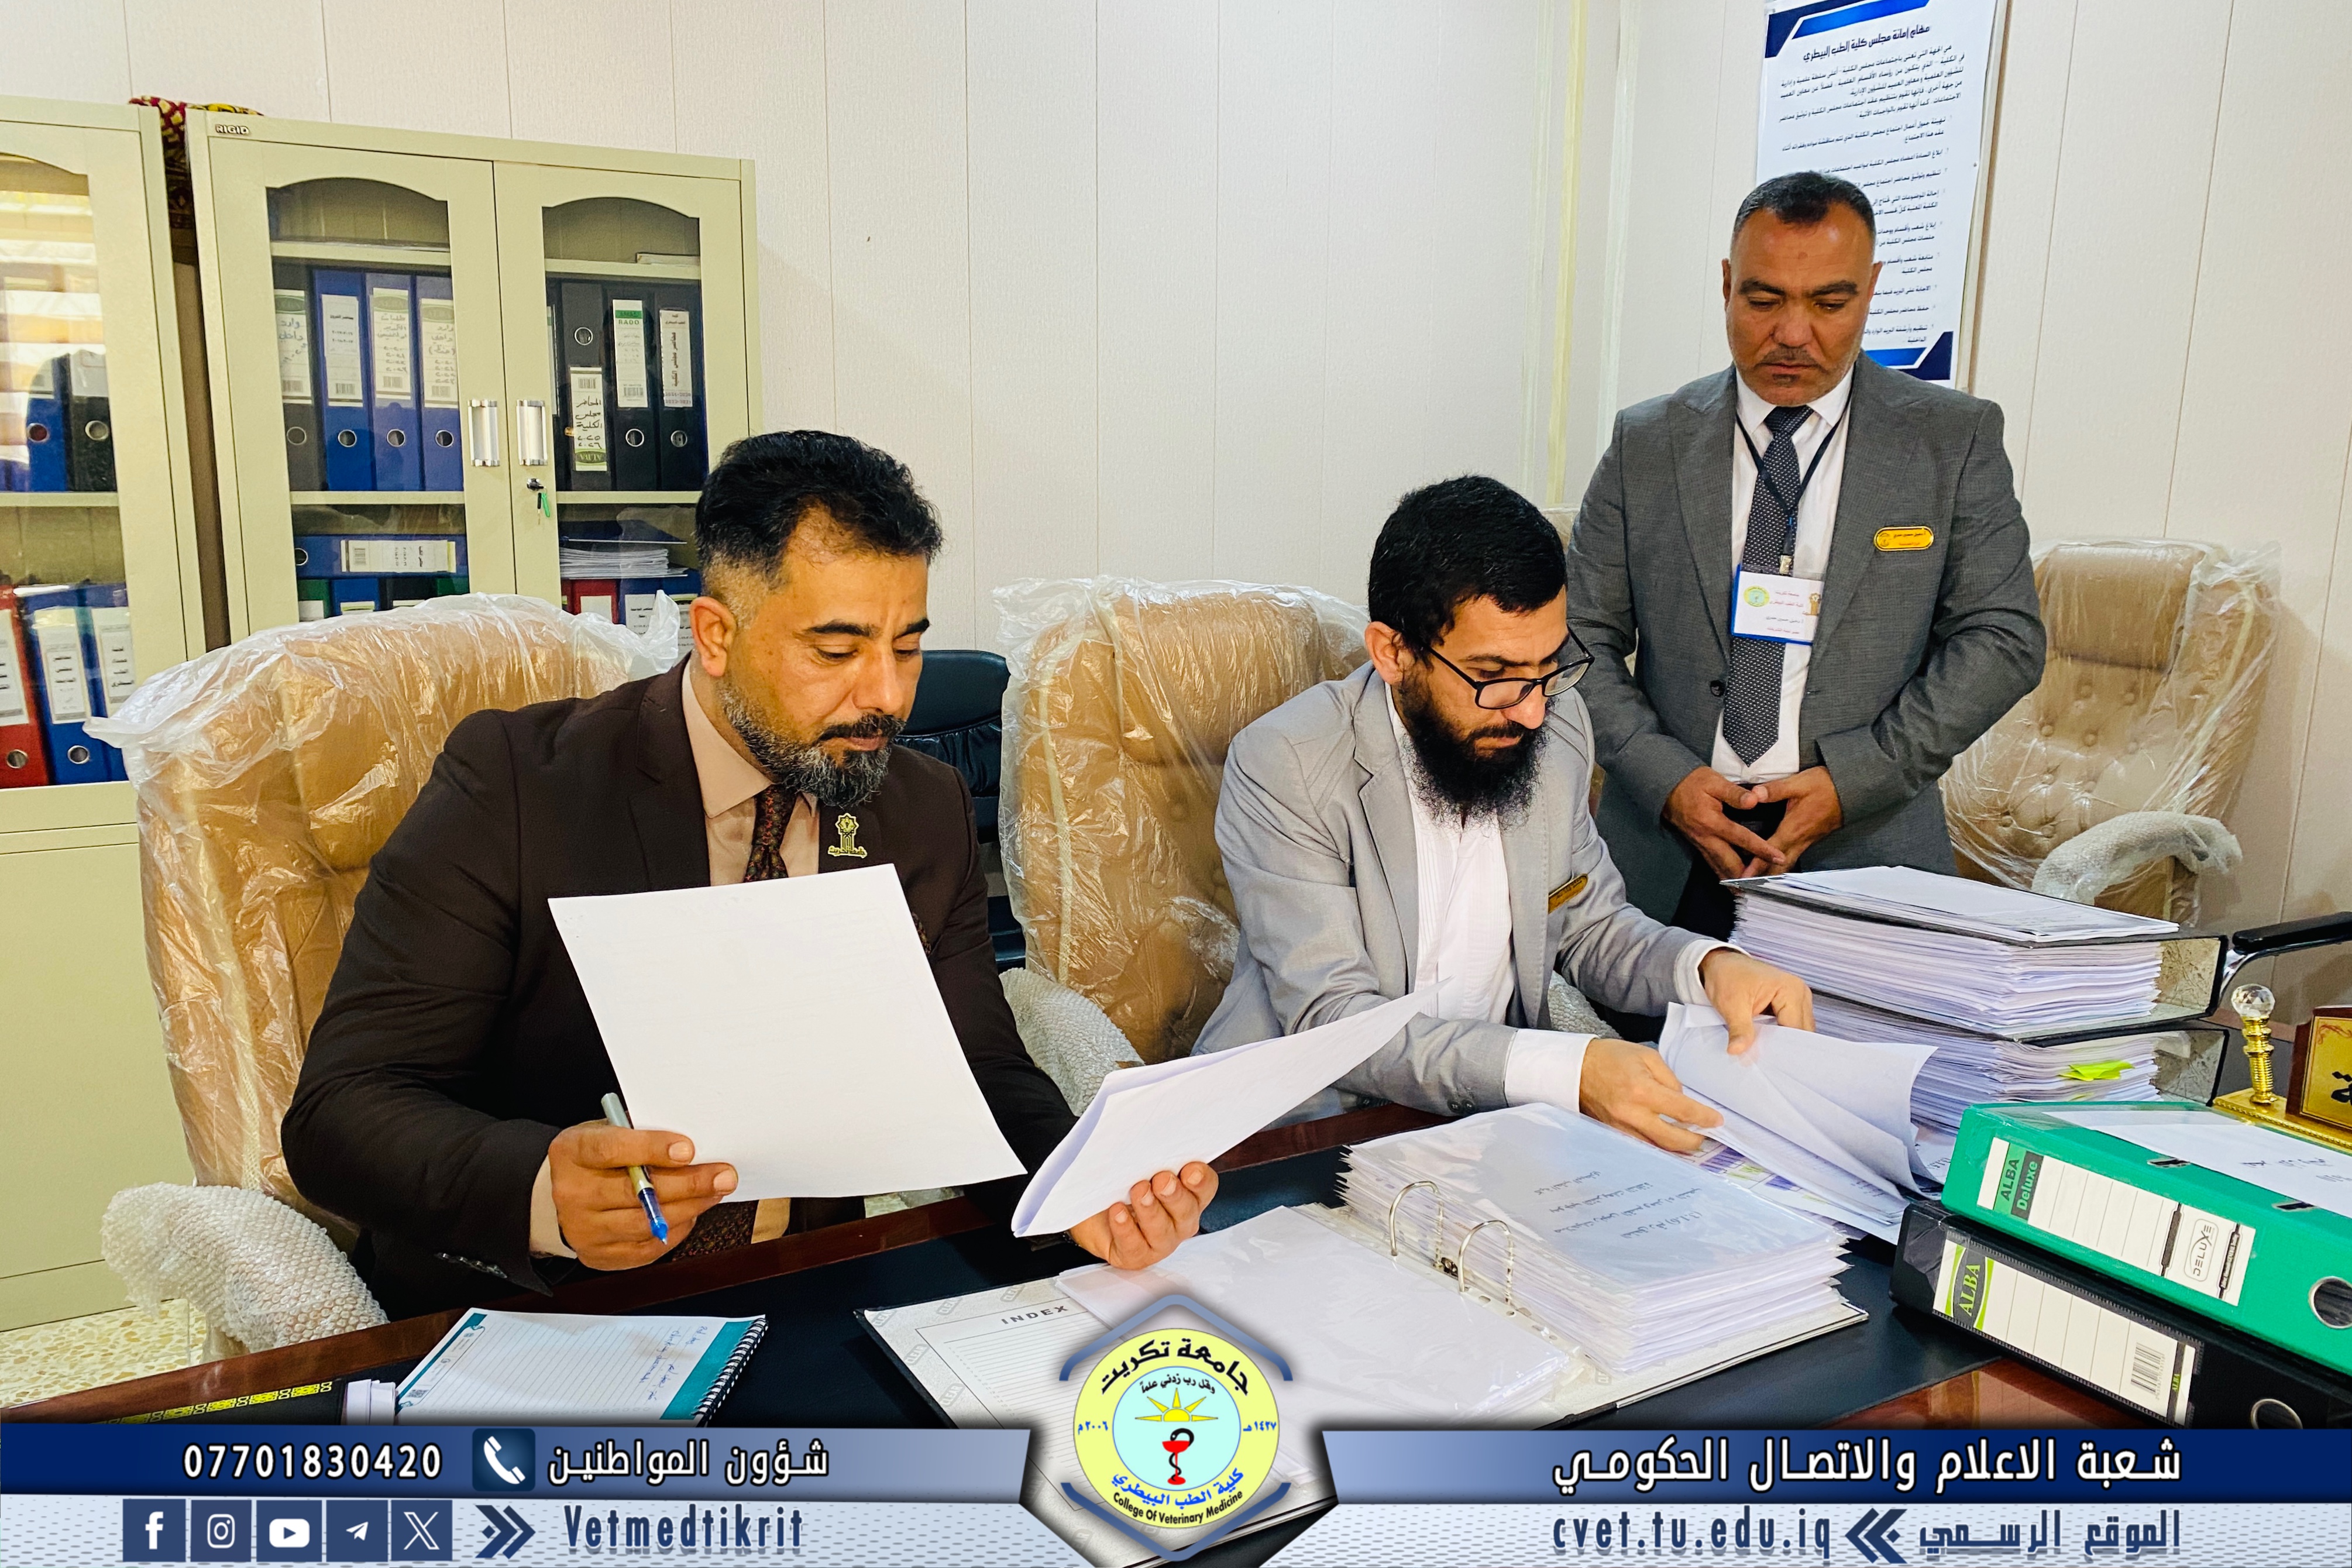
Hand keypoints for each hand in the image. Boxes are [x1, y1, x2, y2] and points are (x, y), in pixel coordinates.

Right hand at [547, 1121, 738, 1270]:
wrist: (563, 1193)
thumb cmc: (597, 1157)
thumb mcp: (609, 1131)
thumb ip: (641, 1135)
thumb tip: (694, 1146)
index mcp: (572, 1152)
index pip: (612, 1150)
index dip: (652, 1149)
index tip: (688, 1149)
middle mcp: (572, 1193)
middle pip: (637, 1192)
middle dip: (689, 1184)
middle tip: (723, 1175)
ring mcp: (583, 1229)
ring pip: (647, 1223)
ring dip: (690, 1207)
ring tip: (714, 1192)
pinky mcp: (598, 1255)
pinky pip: (646, 1247)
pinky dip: (676, 1230)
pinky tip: (690, 1213)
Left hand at [1069, 1163, 1218, 1269]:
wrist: (1092, 1211)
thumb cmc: (1121, 1184)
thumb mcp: (1137, 1163)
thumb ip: (1150, 1153)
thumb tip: (1151, 1132)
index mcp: (1187, 1194)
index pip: (1204, 1186)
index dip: (1200, 1180)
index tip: (1189, 1170)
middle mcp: (1178, 1219)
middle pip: (1187, 1210)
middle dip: (1174, 1195)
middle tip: (1162, 1180)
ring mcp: (1160, 1241)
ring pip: (1162, 1231)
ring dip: (1150, 1210)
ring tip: (1138, 1192)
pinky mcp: (1136, 1255)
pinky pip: (1135, 1246)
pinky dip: (1126, 1229)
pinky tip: (1118, 1213)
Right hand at [1577, 1037, 1721, 1152]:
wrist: (1576, 1069)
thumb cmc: (1611, 1058)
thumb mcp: (1646, 1056)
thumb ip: (1669, 1079)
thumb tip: (1682, 1100)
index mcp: (1642, 1090)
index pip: (1682, 1111)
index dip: (1704, 1118)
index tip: (1717, 1121)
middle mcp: (1632, 1114)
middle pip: (1672, 1139)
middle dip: (1694, 1141)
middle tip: (1706, 1136)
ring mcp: (1621, 1128)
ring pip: (1657, 1149)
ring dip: (1677, 1148)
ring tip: (1689, 1140)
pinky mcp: (1614, 1134)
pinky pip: (1641, 1147)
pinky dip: (1658, 1147)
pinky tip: (1667, 1141)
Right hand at [1664, 766, 1785, 879]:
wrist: (1667, 787)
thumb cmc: (1692, 782)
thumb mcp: (1714, 781)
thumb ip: (1735, 793)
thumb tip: (1753, 801)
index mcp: (1712, 822)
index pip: (1742, 839)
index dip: (1761, 849)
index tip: (1778, 858)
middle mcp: (1706, 837)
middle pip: (1729, 863)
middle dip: (1746, 877)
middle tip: (1763, 887)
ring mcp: (1700, 843)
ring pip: (1718, 868)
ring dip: (1733, 881)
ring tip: (1747, 893)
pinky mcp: (1697, 845)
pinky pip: (1711, 864)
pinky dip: (1722, 875)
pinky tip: (1730, 882)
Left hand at [1699, 947, 1813, 1053]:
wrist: (1721, 964)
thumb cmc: (1727, 976)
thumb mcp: (1731, 1004)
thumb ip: (1739, 1029)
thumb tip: (1738, 1050)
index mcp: (1790, 989)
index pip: (1796, 1029)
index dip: (1783, 1047)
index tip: (1770, 1062)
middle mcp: (1799, 992)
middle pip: (1802, 1031)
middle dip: (1785, 1046)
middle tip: (1765, 1058)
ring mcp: (1797, 998)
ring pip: (1799, 1030)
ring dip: (1783, 1040)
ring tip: (1764, 1049)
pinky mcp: (1790, 1004)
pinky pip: (1792, 1025)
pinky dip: (1781, 1034)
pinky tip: (1767, 1041)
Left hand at [1735, 766, 1842, 875]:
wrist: (1851, 790)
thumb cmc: (1825, 786)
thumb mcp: (1799, 783)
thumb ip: (1775, 790)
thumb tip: (1754, 795)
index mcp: (1793, 828)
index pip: (1770, 851)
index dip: (1756, 865)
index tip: (1743, 878)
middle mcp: (1800, 840)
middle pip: (1779, 866)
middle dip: (1762, 879)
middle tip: (1745, 888)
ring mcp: (1807, 842)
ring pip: (1787, 864)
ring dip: (1772, 875)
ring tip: (1754, 883)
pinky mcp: (1810, 840)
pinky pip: (1794, 858)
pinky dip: (1781, 866)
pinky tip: (1772, 867)